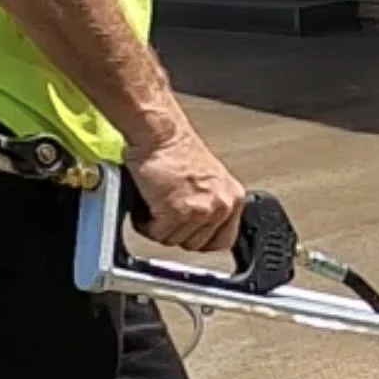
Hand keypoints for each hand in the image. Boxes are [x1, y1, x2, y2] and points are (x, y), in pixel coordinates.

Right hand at [124, 126, 245, 252]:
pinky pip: (157, 234)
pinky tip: (146, 204)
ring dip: (158, 227)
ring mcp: (201, 210)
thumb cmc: (175, 149)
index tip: (187, 233)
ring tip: (155, 204)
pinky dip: (145, 223)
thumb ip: (210, 204)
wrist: (160, 134)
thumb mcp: (209, 179)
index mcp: (233, 198)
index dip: (200, 239)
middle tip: (164, 212)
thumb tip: (200, 226)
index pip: (223, 241)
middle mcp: (221, 205)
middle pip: (195, 244)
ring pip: (174, 240)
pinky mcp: (177, 212)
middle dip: (175, 232)